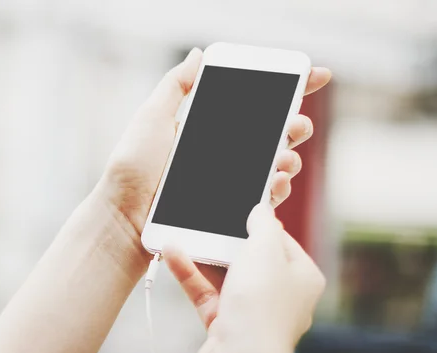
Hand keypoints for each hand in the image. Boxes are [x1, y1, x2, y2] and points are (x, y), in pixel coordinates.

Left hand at [100, 47, 330, 255]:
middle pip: (271, 134)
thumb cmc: (134, 166)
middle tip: (299, 124)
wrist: (125, 215)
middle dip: (296, 124)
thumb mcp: (153, 117)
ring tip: (287, 157)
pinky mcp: (229, 207)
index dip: (285, 89)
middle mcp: (222, 152)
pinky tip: (278, 181)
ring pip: (274, 165)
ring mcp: (228, 180)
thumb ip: (177, 86)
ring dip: (290, 157)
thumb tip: (198, 54)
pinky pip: (262, 197)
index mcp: (207, 126)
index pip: (251, 103)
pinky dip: (277, 188)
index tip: (311, 74)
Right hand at [165, 205, 325, 352]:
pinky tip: (175, 254)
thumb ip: (264, 223)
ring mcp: (252, 312)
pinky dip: (191, 274)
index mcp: (302, 277)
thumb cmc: (261, 307)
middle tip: (209, 220)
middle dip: (226, 239)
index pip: (281, 240)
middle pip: (251, 257)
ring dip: (204, 255)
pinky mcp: (226, 324)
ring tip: (184, 233)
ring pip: (225, 275)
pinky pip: (207, 292)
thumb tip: (263, 209)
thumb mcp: (266, 248)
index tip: (241, 209)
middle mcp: (280, 296)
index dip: (261, 223)